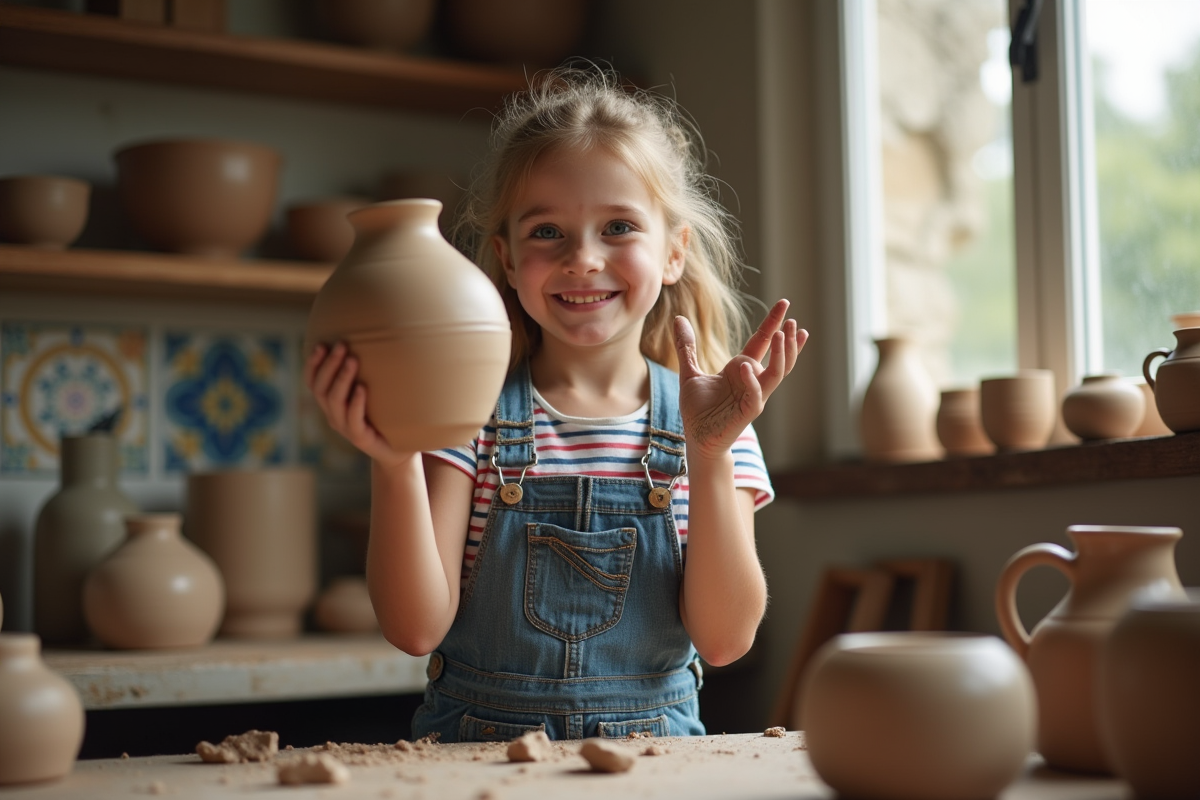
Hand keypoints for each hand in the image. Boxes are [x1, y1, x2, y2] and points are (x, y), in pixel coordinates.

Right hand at [304, 342, 413, 467]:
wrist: (398, 451)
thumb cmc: (385, 417)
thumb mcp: (374, 393)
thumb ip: (368, 373)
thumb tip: (374, 337)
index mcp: (331, 404)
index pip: (312, 382)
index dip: (312, 364)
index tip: (320, 344)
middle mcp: (333, 415)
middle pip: (321, 388)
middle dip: (329, 365)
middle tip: (341, 345)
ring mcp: (345, 428)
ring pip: (334, 401)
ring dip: (342, 379)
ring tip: (352, 360)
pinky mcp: (360, 438)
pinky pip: (353, 420)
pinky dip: (356, 403)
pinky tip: (362, 388)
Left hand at [674, 299, 807, 461]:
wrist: (696, 439)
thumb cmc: (697, 410)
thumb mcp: (689, 372)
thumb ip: (687, 347)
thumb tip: (678, 318)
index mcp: (741, 369)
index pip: (761, 342)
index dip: (772, 323)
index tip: (784, 304)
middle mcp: (752, 380)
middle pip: (778, 356)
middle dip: (787, 339)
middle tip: (792, 320)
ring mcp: (754, 395)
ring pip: (777, 373)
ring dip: (782, 354)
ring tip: (782, 334)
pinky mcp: (748, 411)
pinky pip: (756, 394)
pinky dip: (752, 380)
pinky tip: (746, 366)